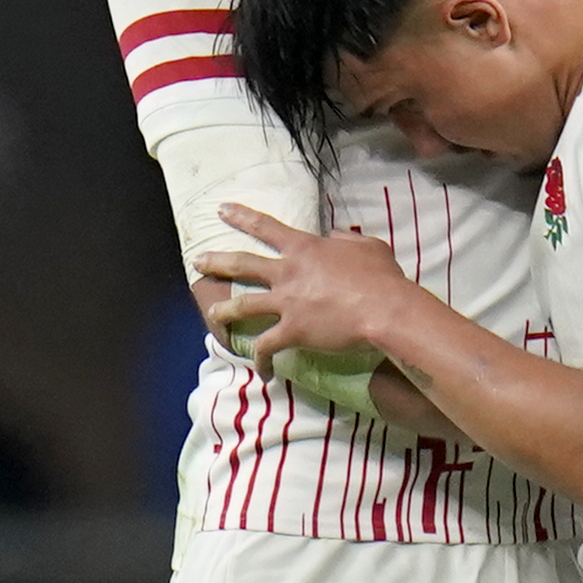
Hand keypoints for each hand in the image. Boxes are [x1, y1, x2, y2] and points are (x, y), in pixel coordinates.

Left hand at [200, 203, 411, 363]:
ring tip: (211, 315)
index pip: (266, 227)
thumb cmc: (381, 276)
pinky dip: (261, 360)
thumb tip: (335, 236)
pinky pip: (267, 347)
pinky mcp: (292, 331)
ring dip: (224, 311)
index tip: (221, 210)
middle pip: (243, 264)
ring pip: (244, 305)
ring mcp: (286, 302)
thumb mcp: (368, 246)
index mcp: (304, 248)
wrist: (384, 308)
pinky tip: (261, 372)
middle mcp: (287, 273)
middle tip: (198, 261)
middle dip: (217, 262)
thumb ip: (346, 239)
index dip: (241, 217)